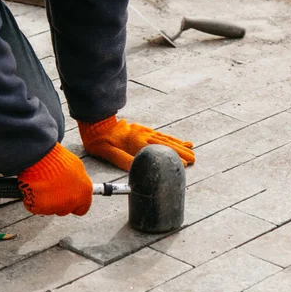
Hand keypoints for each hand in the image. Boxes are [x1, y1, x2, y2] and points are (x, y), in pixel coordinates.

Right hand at [18, 143, 91, 215]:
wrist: (39, 158)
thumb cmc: (56, 158)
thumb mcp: (76, 167)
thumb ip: (79, 182)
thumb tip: (76, 186)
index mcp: (83, 194)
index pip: (82, 209)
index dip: (75, 204)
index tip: (69, 198)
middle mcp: (71, 203)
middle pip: (66, 210)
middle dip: (60, 202)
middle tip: (53, 188)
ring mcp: (55, 207)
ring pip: (51, 209)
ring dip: (48, 201)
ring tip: (43, 184)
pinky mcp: (39, 207)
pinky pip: (37, 206)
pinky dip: (35, 199)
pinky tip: (35, 187)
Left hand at [78, 116, 194, 170]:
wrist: (96, 122)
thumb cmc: (99, 140)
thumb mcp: (107, 152)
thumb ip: (123, 159)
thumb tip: (137, 169)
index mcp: (135, 142)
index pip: (157, 151)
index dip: (171, 158)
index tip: (184, 164)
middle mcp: (142, 135)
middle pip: (165, 144)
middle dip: (180, 151)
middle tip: (194, 159)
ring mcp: (143, 131)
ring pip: (165, 138)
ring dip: (179, 145)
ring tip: (191, 150)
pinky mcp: (142, 130)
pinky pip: (160, 134)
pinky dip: (172, 139)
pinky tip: (180, 141)